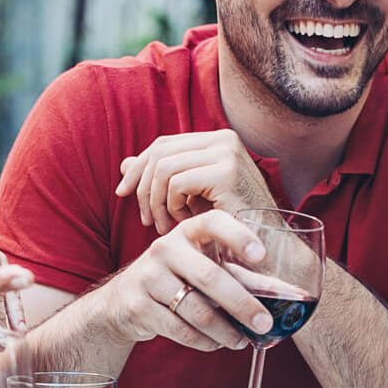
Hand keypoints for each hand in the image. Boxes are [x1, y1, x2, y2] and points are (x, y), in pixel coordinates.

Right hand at [101, 210, 273, 351]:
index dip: (238, 236)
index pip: (213, 222)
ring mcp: (148, 277)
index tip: (261, 255)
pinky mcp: (139, 306)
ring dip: (225, 331)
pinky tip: (216, 345)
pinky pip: (179, 329)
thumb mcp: (204, 267)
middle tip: (264, 324)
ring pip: (196, 310)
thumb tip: (289, 293)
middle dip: (242, 304)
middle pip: (209, 277)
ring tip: (242, 341)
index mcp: (187, 232)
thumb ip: (243, 277)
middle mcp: (165, 248)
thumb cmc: (176, 278)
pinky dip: (204, 342)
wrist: (122, 299)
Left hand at [116, 130, 273, 234]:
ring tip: (165, 225)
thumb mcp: (189, 197)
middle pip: (159, 152)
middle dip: (142, 187)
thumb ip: (160, 178)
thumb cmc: (227, 225)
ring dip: (157, 201)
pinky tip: (182, 223)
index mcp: (217, 139)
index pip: (163, 144)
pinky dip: (172, 206)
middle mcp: (224, 139)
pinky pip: (177, 183)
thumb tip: (124, 163)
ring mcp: (227, 152)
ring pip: (163, 168)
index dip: (138, 167)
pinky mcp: (226, 171)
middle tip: (145, 219)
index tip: (122, 192)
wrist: (265, 247)